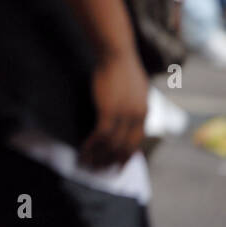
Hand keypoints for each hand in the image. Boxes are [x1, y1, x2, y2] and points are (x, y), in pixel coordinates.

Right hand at [80, 50, 147, 168]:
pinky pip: (101, 135)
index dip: (126, 156)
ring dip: (98, 156)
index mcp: (144, 113)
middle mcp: (137, 117)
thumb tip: (128, 114)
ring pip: (112, 144)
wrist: (117, 54)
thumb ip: (133, 104)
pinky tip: (82, 150)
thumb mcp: (135, 88)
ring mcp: (124, 115)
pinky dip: (92, 145)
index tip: (117, 166)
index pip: (137, 142)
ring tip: (87, 164)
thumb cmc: (122, 67)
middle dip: (112, 162)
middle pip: (125, 148)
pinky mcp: (109, 111)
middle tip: (100, 171)